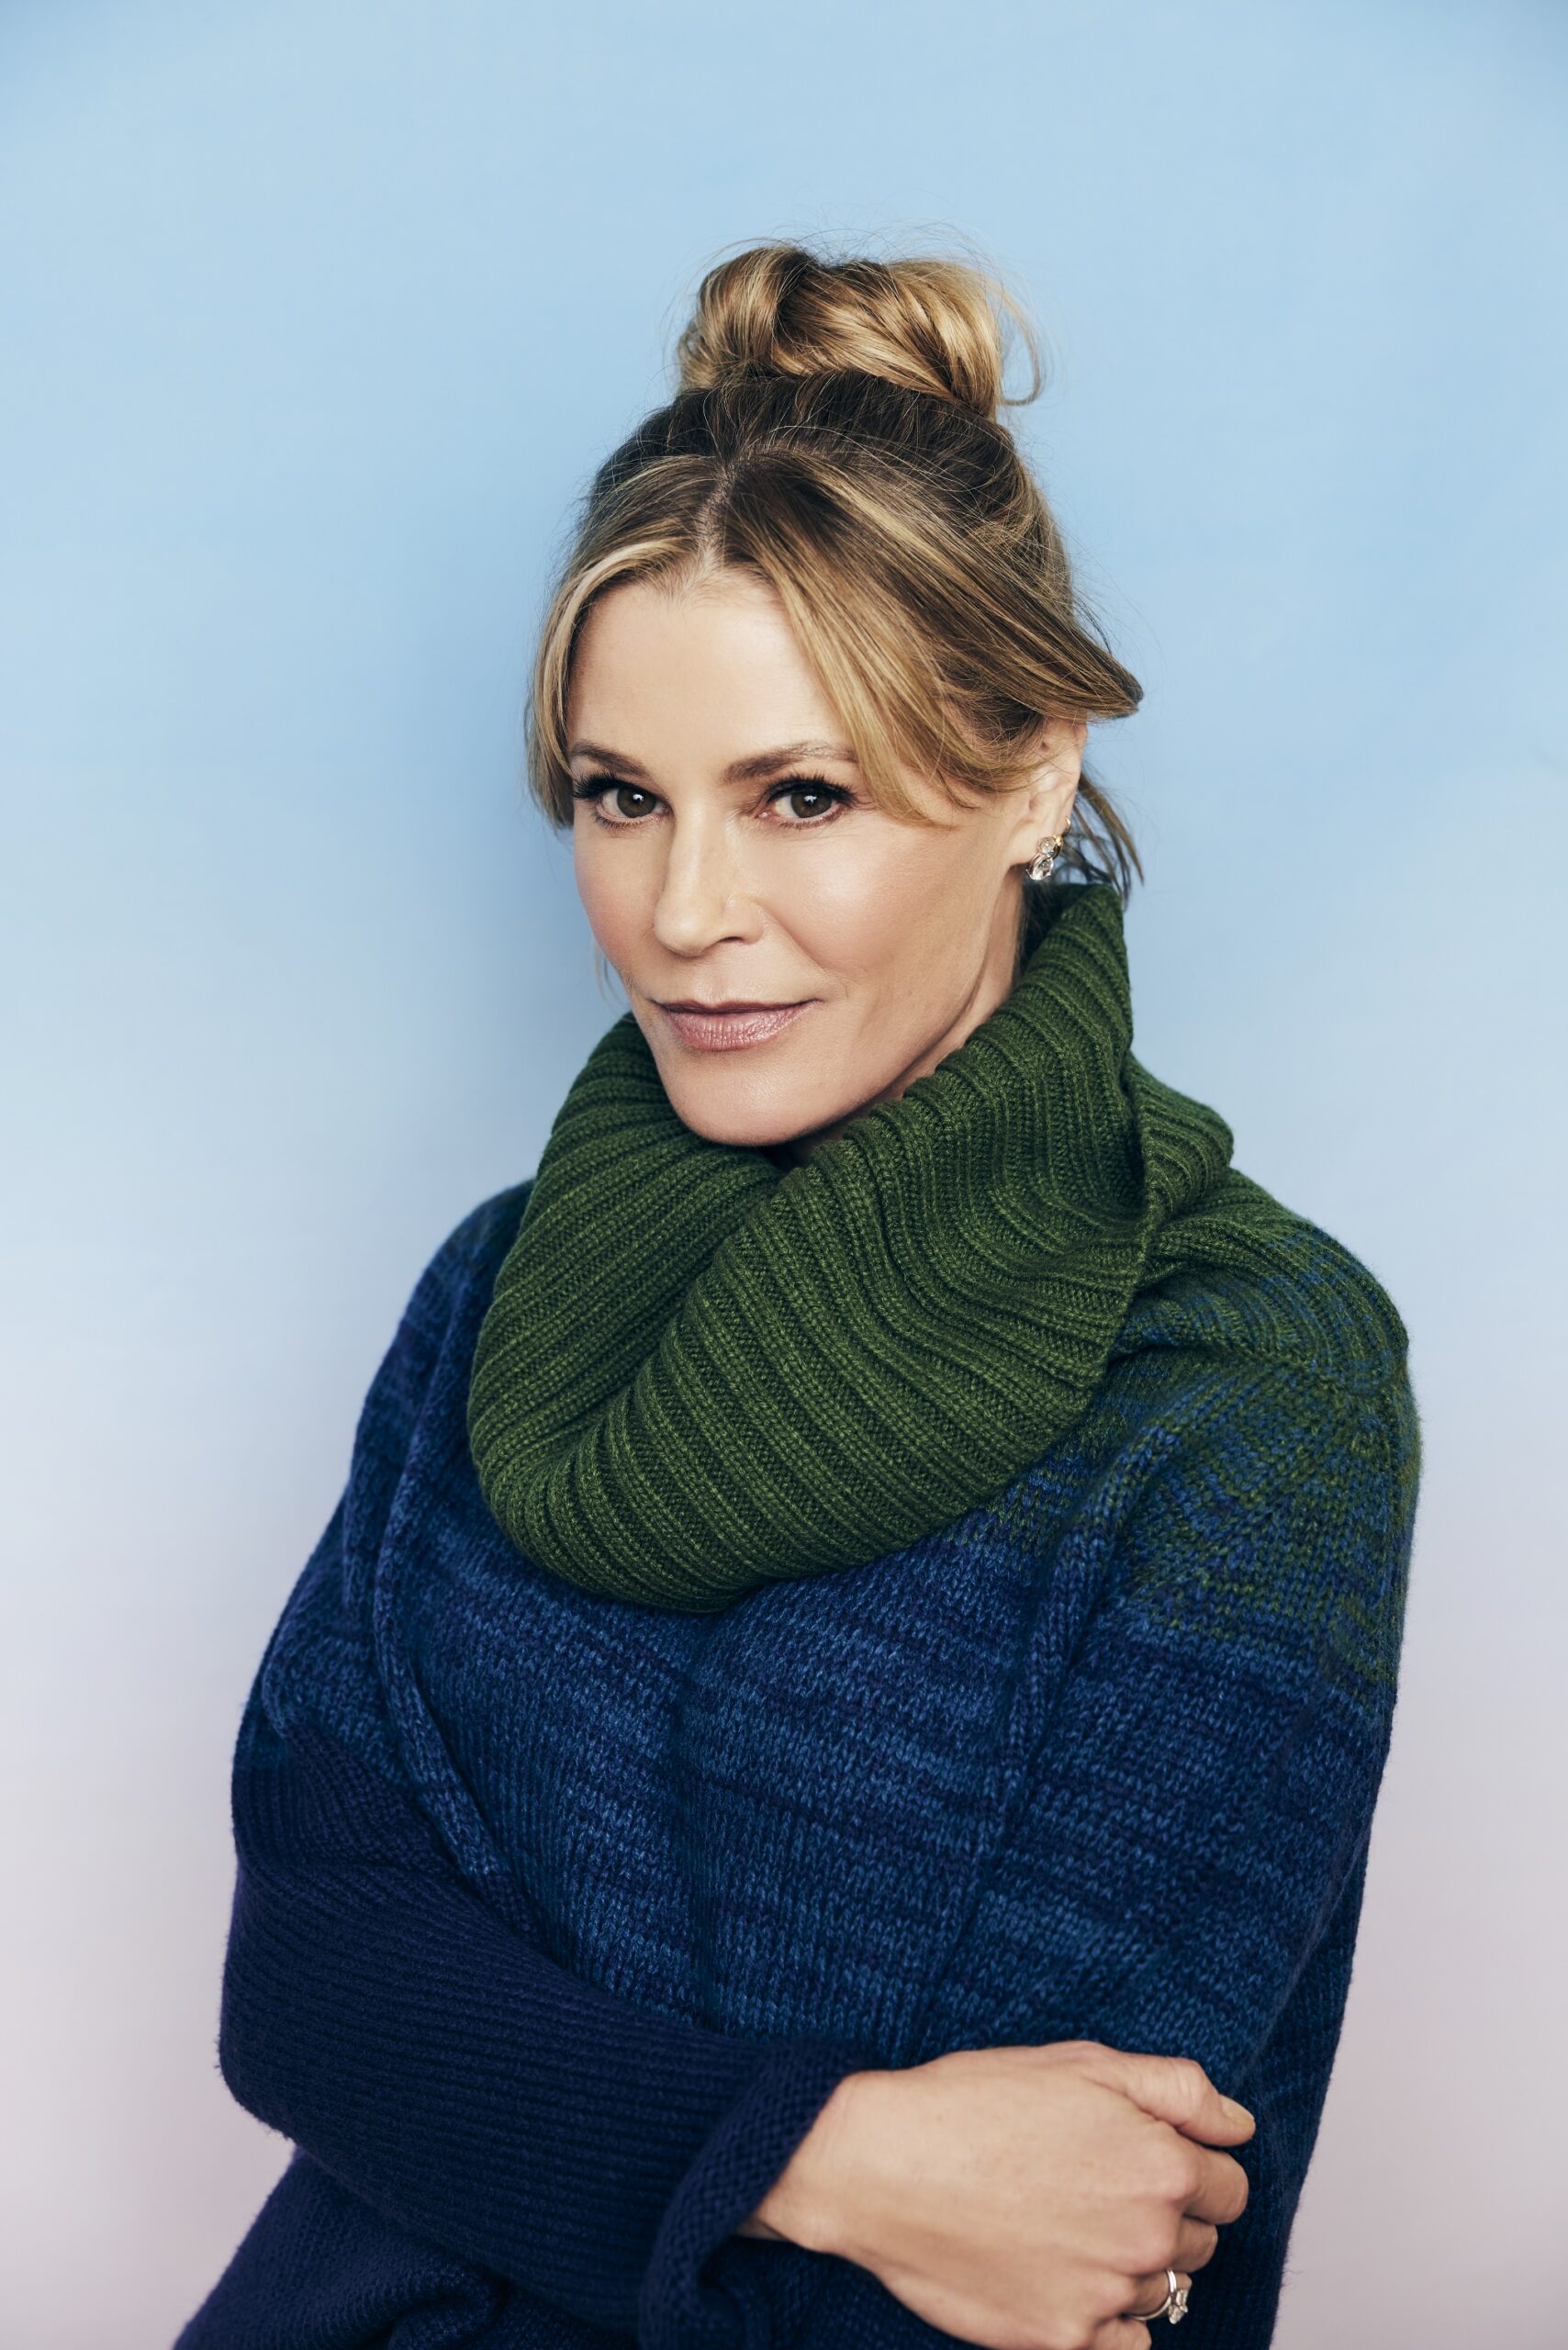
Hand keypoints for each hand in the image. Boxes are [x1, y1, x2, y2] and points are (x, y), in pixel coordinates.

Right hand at [735, 2040, 1252, 2349]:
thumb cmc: (973, 2103)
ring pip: (1160, 2290)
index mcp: (1160, 2161)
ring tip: (1063, 2227)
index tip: (1140, 2159)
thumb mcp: (1080, 2062)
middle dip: (1162, 2216)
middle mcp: (1147, 2232)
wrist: (884, 2164)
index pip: (1228, 2186)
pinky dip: (1106, 2321)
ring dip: (1130, 2265)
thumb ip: (1177, 2090)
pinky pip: (1127, 2346)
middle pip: (1199, 2241)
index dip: (1189, 2167)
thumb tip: (1237, 2125)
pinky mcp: (1066, 2340)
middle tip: (1091, 2189)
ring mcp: (1108, 2292)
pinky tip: (1062, 2279)